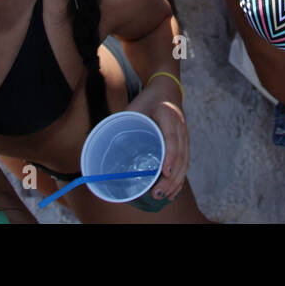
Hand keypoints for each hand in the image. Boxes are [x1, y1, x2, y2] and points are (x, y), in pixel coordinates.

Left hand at [126, 80, 188, 201]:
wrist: (167, 89)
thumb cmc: (147, 100)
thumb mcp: (133, 107)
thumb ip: (121, 122)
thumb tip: (99, 140)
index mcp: (168, 115)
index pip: (172, 138)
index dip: (170, 156)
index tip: (165, 172)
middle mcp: (180, 126)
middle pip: (180, 155)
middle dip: (171, 177)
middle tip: (158, 192)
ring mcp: (185, 135)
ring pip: (185, 161)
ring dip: (176, 181)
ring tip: (163, 196)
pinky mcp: (185, 143)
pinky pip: (185, 162)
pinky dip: (180, 178)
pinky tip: (173, 191)